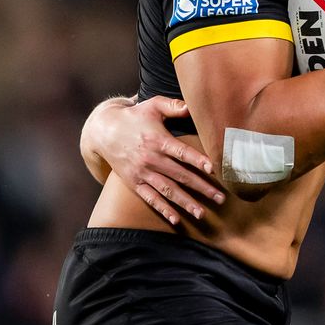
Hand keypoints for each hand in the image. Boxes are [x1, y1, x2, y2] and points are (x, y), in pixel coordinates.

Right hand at [82, 96, 225, 224]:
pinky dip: (163, 209)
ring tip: (202, 214)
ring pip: (167, 191)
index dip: (197, 160)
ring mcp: (142, 173)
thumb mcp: (153, 105)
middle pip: (180, 176)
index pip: (181, 152)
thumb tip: (193, 106)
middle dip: (201, 188)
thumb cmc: (135, 116)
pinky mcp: (134, 183)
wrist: (103, 131)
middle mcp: (151, 159)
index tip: (213, 169)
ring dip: (185, 203)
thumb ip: (174, 106)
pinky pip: (150, 199)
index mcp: (158, 140)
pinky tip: (176, 219)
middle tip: (221, 198)